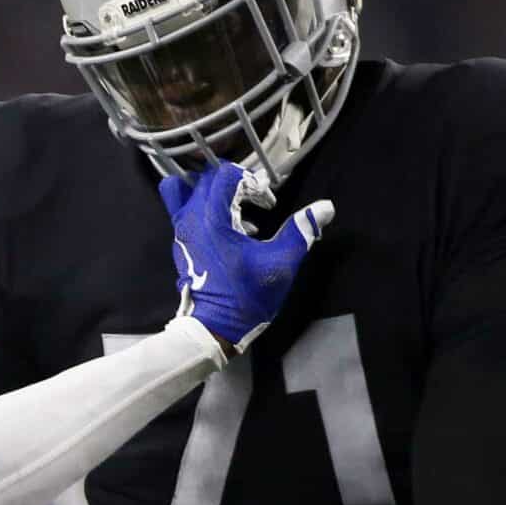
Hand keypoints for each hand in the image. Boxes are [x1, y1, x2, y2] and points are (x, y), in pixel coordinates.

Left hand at [160, 161, 331, 350]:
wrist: (211, 329)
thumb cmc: (245, 296)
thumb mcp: (279, 264)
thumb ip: (301, 231)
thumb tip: (326, 207)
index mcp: (211, 218)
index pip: (227, 175)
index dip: (252, 182)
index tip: (268, 204)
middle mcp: (189, 218)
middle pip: (206, 179)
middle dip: (234, 184)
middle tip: (256, 204)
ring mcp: (180, 232)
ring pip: (186, 191)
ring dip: (214, 194)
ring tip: (240, 214)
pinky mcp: (179, 244)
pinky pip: (183, 211)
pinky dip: (204, 210)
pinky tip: (231, 232)